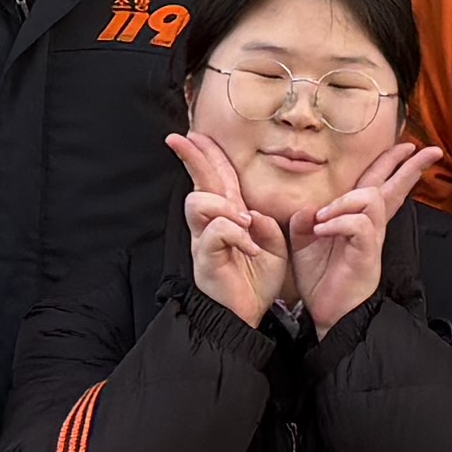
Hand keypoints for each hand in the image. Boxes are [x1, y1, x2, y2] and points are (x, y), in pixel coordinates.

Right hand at [169, 126, 288, 326]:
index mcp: (228, 217)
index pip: (216, 179)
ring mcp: (204, 239)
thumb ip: (267, 225)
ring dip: (224, 205)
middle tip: (178, 139)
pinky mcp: (204, 256)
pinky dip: (236, 234)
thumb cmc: (256, 281)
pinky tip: (250, 249)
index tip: (193, 135)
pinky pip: (216, 231)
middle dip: (191, 158)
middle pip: (199, 182)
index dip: (206, 156)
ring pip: (199, 202)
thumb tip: (254, 212)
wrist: (246, 315)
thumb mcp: (273, 248)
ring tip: (244, 222)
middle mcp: (211, 224)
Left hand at [293, 139, 442, 333]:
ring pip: (371, 198)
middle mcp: (370, 226)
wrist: (327, 313)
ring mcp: (371, 239)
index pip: (378, 185)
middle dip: (410, 166)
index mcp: (357, 220)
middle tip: (429, 151)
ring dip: (345, 200)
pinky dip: (338, 221)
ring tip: (324, 216)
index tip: (409, 147)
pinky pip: (359, 224)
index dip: (393, 164)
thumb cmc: (320, 280)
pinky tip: (323, 230)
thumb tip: (309, 207)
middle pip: (393, 187)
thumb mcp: (304, 243)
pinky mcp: (367, 253)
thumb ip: (305, 220)